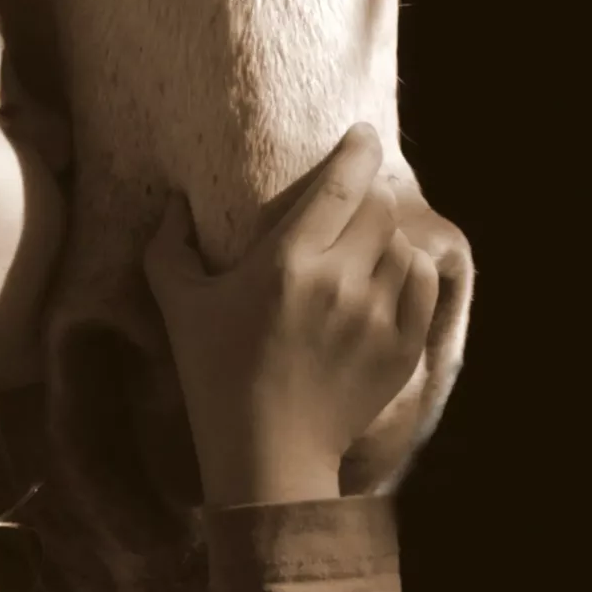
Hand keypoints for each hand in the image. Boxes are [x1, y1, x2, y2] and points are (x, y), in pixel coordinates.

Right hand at [143, 124, 440, 503]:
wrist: (267, 456)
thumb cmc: (215, 377)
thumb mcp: (179, 309)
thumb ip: (168, 249)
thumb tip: (175, 204)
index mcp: (286, 264)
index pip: (341, 185)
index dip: (358, 150)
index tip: (363, 135)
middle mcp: (339, 284)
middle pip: (379, 208)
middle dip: (368, 196)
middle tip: (352, 201)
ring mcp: (376, 317)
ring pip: (404, 244)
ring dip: (387, 237)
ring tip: (366, 246)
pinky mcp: (402, 347)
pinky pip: (423, 283)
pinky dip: (411, 270)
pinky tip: (387, 276)